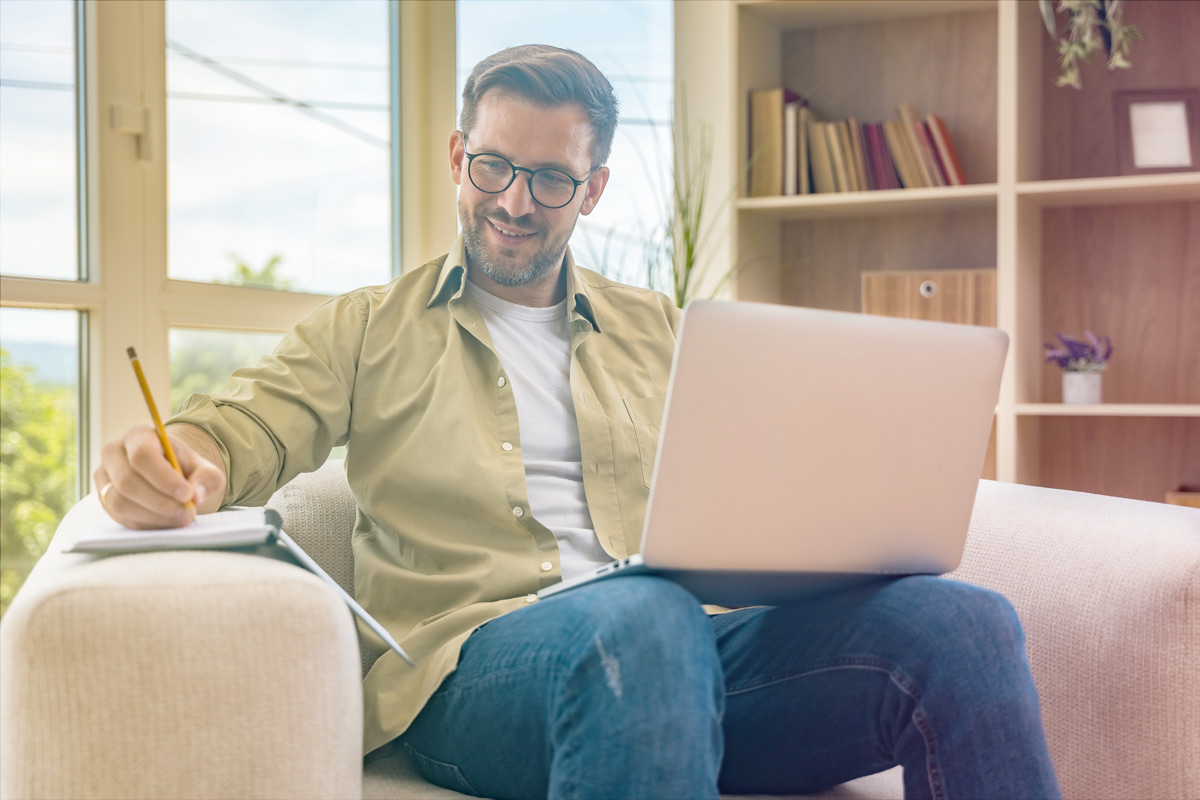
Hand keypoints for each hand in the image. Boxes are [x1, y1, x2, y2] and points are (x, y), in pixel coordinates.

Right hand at [93, 425, 226, 527]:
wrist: (170, 476)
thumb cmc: (186, 469)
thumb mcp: (204, 470)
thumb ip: (206, 479)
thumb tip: (195, 496)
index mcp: (138, 436)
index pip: (142, 455)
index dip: (164, 478)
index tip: (187, 494)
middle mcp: (114, 453)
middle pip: (127, 481)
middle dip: (160, 502)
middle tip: (187, 512)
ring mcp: (104, 477)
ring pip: (119, 501)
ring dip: (153, 515)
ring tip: (180, 518)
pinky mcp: (103, 500)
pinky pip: (119, 516)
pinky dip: (146, 523)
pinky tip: (166, 522)